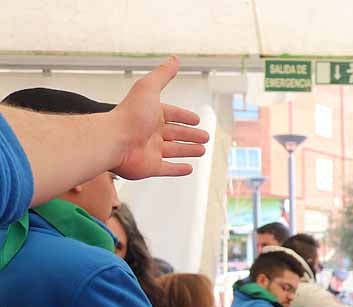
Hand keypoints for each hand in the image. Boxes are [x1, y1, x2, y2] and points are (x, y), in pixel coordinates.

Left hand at [109, 56, 209, 179]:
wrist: (115, 140)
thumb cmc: (131, 115)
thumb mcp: (149, 88)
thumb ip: (162, 75)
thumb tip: (174, 59)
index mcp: (151, 114)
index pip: (171, 114)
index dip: (184, 116)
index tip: (196, 119)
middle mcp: (151, 132)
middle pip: (175, 133)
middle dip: (190, 135)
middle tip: (205, 137)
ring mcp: (150, 151)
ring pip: (174, 151)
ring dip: (188, 150)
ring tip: (201, 151)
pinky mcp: (150, 167)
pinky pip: (167, 169)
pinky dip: (178, 169)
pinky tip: (189, 168)